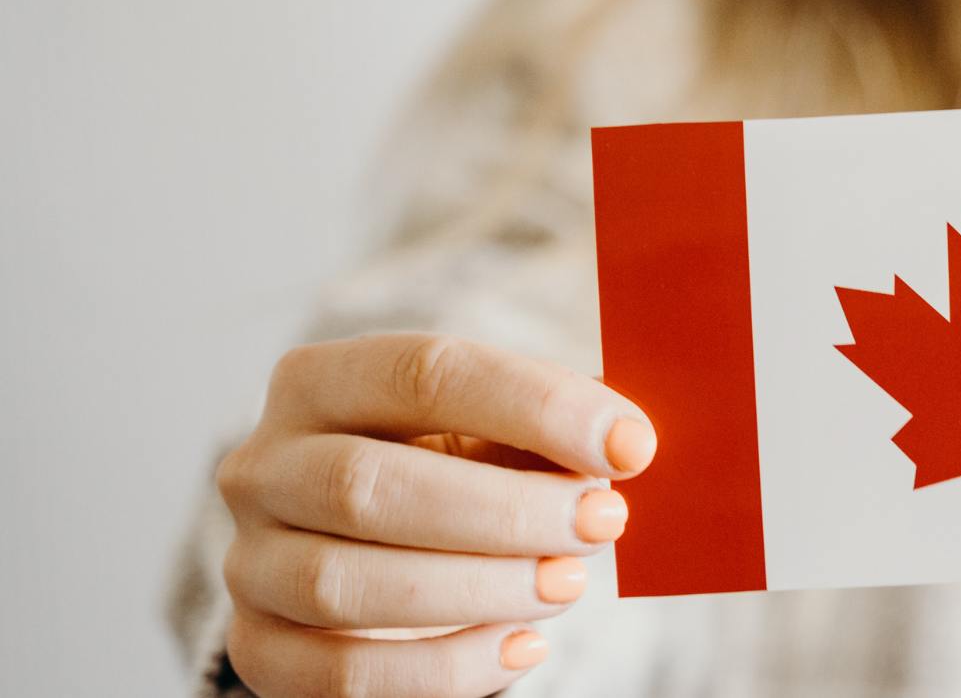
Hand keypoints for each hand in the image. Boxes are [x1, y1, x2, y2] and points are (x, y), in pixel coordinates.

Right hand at [215, 333, 655, 696]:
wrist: (380, 560)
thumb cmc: (457, 478)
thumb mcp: (496, 437)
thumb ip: (549, 431)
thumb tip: (624, 442)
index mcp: (319, 382)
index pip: (423, 372)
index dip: (537, 406)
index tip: (630, 445)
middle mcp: (264, 467)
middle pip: (368, 485)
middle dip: (506, 511)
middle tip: (602, 522)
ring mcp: (251, 563)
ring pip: (345, 584)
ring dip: (478, 589)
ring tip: (567, 583)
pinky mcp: (260, 648)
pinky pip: (344, 674)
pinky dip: (446, 668)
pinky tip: (523, 645)